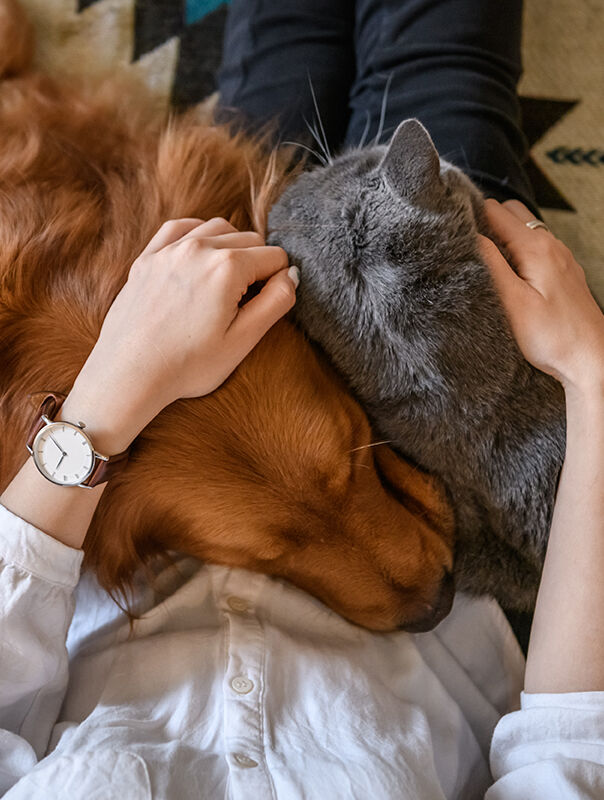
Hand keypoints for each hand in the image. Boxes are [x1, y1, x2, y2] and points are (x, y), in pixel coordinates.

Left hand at [61, 217, 298, 452]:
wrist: (129, 375)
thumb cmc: (187, 365)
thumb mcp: (243, 340)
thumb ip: (276, 302)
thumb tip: (291, 274)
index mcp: (227, 267)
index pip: (275, 257)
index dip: (278, 281)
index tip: (263, 306)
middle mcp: (199, 248)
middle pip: (249, 239)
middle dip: (257, 264)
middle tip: (246, 301)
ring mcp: (169, 250)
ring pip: (217, 228)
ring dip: (231, 247)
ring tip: (226, 282)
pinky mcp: (147, 258)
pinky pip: (180, 228)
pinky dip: (197, 235)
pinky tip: (201, 256)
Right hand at [479, 199, 603, 392]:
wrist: (590, 359)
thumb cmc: (552, 337)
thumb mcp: (512, 302)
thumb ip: (490, 265)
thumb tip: (469, 237)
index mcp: (536, 247)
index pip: (495, 210)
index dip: (470, 217)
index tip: (452, 234)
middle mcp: (551, 245)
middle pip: (510, 213)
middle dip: (485, 223)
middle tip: (466, 248)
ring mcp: (559, 257)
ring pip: (524, 230)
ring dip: (501, 238)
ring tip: (483, 263)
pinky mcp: (561, 272)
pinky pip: (535, 248)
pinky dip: (517, 252)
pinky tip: (508, 277)